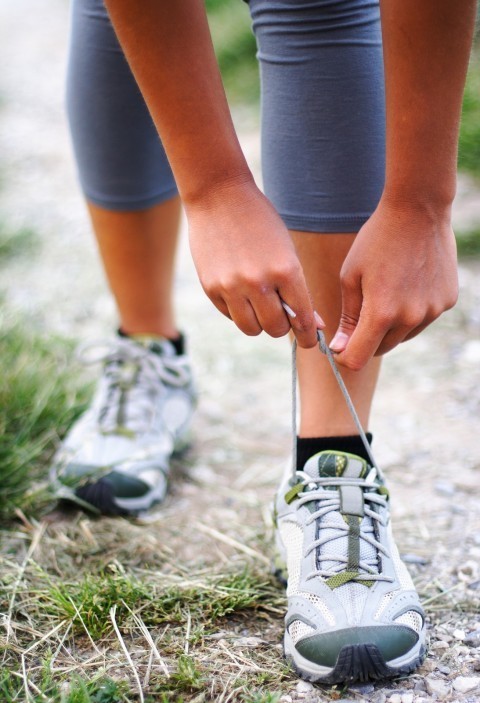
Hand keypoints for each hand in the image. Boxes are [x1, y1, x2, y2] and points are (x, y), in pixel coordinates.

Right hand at [187, 179, 323, 347]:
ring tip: (260, 305)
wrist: (218, 196)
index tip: (311, 340)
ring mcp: (231, 287)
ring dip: (259, 323)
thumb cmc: (260, 222)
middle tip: (282, 316)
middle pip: (275, 329)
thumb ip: (298, 289)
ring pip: (251, 328)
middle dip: (282, 326)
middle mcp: (258, 282)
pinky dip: (238, 311)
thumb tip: (314, 325)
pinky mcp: (211, 288)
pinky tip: (240, 291)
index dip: (309, 335)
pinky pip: (230, 316)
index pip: (302, 318)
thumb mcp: (286, 252)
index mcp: (286, 270)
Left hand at [330, 196, 457, 369]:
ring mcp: (432, 311)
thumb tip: (340, 349)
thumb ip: (347, 317)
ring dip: (390, 326)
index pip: (358, 358)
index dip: (345, 356)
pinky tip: (407, 284)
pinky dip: (411, 312)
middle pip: (381, 349)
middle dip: (366, 339)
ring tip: (386, 291)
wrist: (418, 210)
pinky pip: (422, 319)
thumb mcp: (351, 277)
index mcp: (381, 313)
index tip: (341, 344)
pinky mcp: (447, 301)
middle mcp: (410, 318)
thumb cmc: (376, 241)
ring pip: (403, 336)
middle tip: (361, 311)